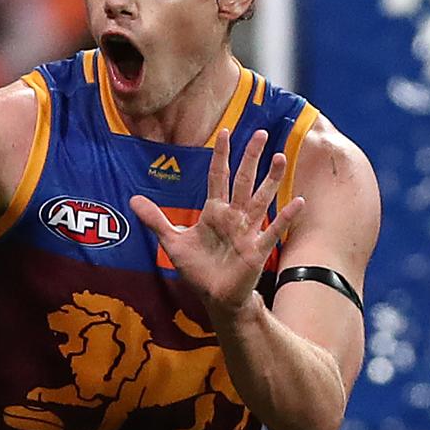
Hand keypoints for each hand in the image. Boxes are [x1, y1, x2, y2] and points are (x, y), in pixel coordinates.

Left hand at [131, 130, 305, 314]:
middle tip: (261, 133)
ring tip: (281, 157)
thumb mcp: (172, 241)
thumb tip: (132, 200)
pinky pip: (273, 231)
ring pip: (260, 199)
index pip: (218, 176)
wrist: (214, 296)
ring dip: (271, 179)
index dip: (221, 155)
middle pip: (242, 180)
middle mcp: (233, 216)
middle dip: (251, 157)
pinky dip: (285, 217)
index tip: (225, 132)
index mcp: (214, 211)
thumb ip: (155, 220)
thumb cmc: (198, 268)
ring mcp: (247, 231)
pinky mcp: (257, 250)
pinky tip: (298, 201)